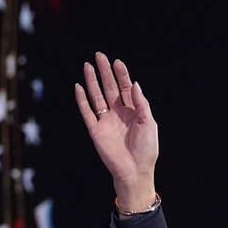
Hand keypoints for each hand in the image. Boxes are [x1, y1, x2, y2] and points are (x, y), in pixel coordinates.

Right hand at [74, 52, 158, 209]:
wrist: (135, 171)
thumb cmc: (146, 149)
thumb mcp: (148, 123)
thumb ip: (141, 104)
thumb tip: (134, 83)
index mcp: (133, 111)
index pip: (125, 88)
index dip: (121, 75)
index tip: (117, 62)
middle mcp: (118, 113)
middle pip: (109, 88)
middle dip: (104, 72)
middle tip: (99, 56)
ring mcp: (106, 121)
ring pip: (97, 96)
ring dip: (92, 81)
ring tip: (87, 66)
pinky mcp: (95, 130)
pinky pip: (87, 112)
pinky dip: (82, 100)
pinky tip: (78, 87)